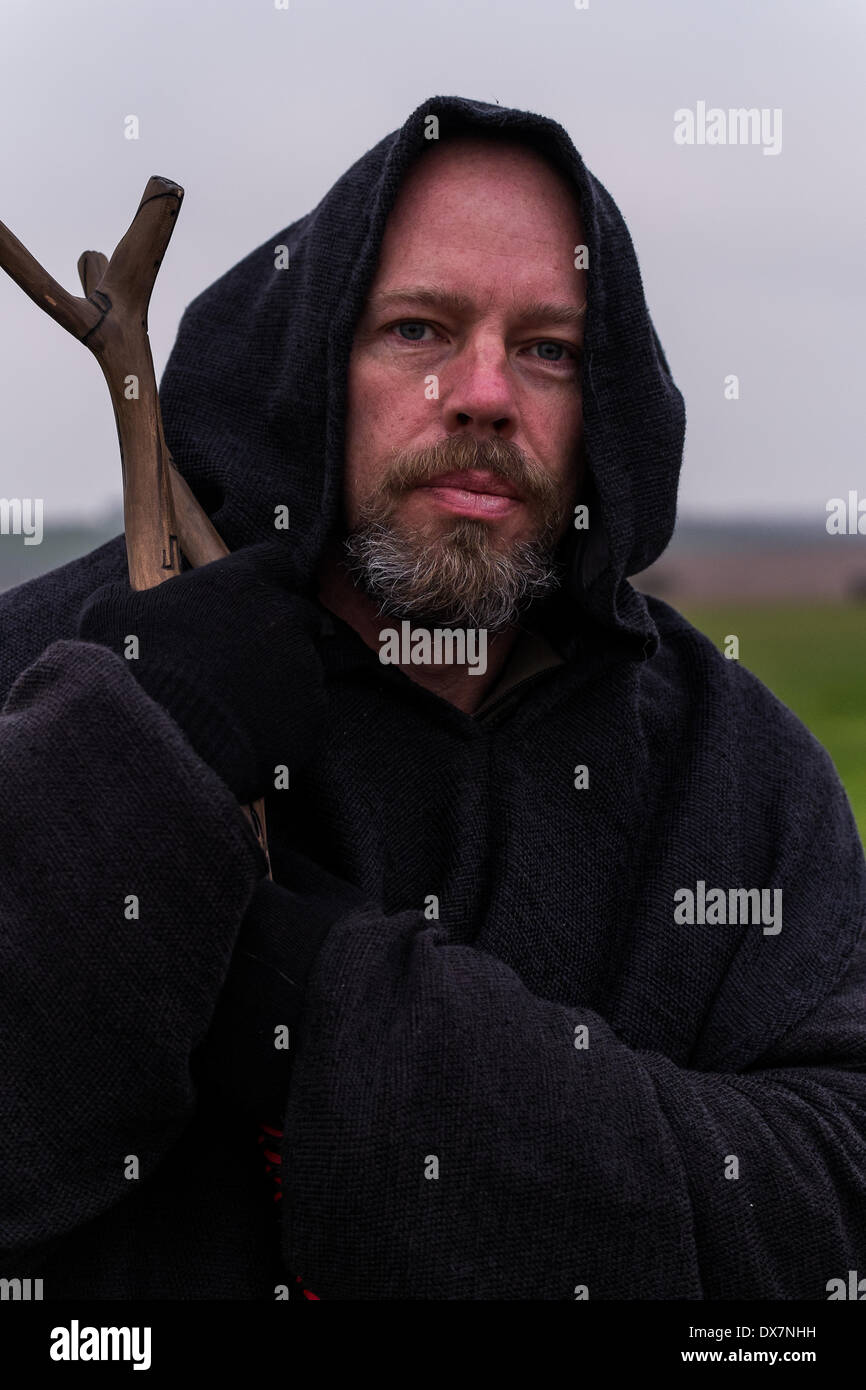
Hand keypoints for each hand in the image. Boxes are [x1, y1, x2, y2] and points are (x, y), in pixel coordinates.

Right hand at [77, 540, 326, 802]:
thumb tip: (120, 598)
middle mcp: (285, 618)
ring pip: (304, 667)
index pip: (275, 561)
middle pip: (300, 613)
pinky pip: (305, 714)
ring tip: (238, 705)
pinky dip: (284, 722)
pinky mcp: (314, 718)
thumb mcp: (111, 616)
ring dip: (280, 679)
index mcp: (245, 582)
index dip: (261, 579)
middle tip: (244, 655)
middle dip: (279, 629)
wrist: (166, 744)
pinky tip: (250, 736)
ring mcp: (306, 669)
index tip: (245, 596)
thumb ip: (127, 597)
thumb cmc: (137, 670)